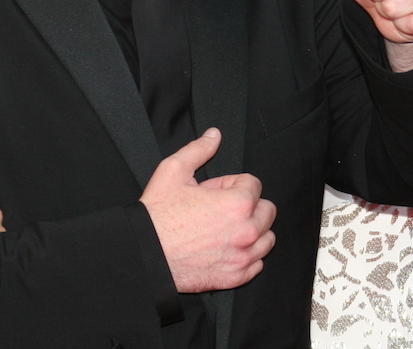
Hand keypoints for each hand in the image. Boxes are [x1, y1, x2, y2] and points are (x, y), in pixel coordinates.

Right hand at [140, 128, 275, 292]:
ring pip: (267, 238)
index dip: (231, 183)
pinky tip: (227, 247)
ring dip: (252, 229)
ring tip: (225, 227)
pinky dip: (247, 254)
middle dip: (247, 204)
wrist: (145, 254)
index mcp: (237, 204)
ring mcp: (242, 257)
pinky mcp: (235, 277)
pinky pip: (257, 263)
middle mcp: (246, 232)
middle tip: (220, 207)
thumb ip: (199, 149)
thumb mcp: (174, 171)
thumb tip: (214, 135)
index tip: (214, 191)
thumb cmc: (158, 215)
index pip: (254, 184)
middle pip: (267, 211)